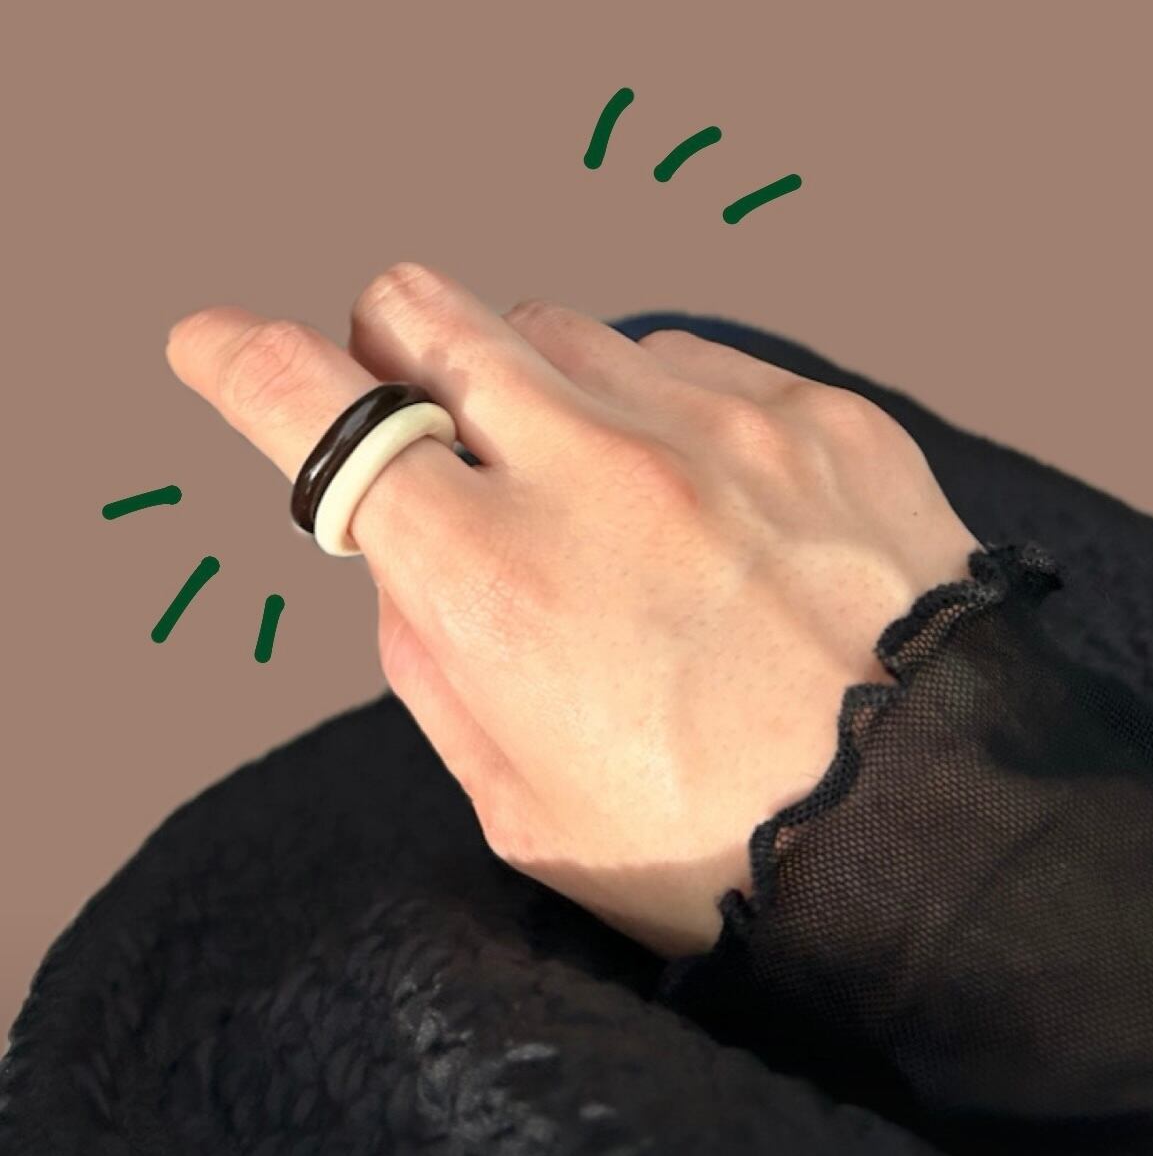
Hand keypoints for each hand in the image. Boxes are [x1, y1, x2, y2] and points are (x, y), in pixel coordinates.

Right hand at [166, 263, 983, 958]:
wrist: (939, 829)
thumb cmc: (721, 845)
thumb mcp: (528, 806)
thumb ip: (433, 667)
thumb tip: (405, 560)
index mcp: (495, 585)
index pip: (326, 424)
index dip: (245, 371)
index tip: (211, 343)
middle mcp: (594, 471)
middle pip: (430, 310)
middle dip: (394, 345)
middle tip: (426, 413)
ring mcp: (716, 425)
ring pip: (559, 327)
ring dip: (535, 389)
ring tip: (594, 487)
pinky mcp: (816, 415)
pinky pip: (689, 360)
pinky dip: (659, 411)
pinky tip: (702, 495)